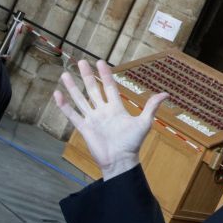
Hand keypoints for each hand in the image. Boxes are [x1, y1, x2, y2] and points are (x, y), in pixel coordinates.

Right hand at [55, 60, 165, 179]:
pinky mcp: (84, 128)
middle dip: (87, 76)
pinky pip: (72, 115)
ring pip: (80, 99)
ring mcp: (92, 119)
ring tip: (65, 74)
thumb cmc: (132, 143)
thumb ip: (151, 107)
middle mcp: (103, 111)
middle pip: (93, 89)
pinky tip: (57, 94)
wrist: (120, 161)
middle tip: (81, 61)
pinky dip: (64, 105)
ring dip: (72, 87)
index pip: (109, 87)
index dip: (105, 74)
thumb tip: (165, 94)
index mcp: (116, 108)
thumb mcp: (144, 123)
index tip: (100, 62)